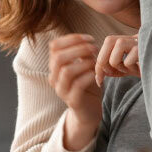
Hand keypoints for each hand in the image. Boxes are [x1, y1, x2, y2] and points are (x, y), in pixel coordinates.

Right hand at [49, 34, 102, 149]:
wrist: (89, 112)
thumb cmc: (87, 86)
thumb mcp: (83, 67)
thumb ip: (81, 54)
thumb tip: (86, 40)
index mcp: (55, 66)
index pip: (55, 46)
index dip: (72, 39)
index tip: (89, 39)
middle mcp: (54, 77)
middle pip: (59, 57)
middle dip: (79, 49)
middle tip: (95, 49)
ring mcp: (61, 90)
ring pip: (67, 71)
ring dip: (85, 63)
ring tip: (96, 62)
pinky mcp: (72, 101)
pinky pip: (78, 85)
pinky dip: (89, 76)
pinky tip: (96, 73)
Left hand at [95, 34, 140, 85]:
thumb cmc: (140, 66)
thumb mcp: (122, 68)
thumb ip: (108, 69)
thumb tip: (98, 76)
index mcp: (119, 40)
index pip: (102, 50)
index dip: (98, 66)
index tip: (99, 81)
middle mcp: (126, 37)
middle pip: (107, 46)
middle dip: (105, 64)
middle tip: (115, 72)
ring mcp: (136, 41)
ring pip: (115, 55)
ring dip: (120, 66)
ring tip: (130, 68)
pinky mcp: (144, 47)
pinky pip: (128, 61)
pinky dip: (132, 69)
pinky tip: (140, 67)